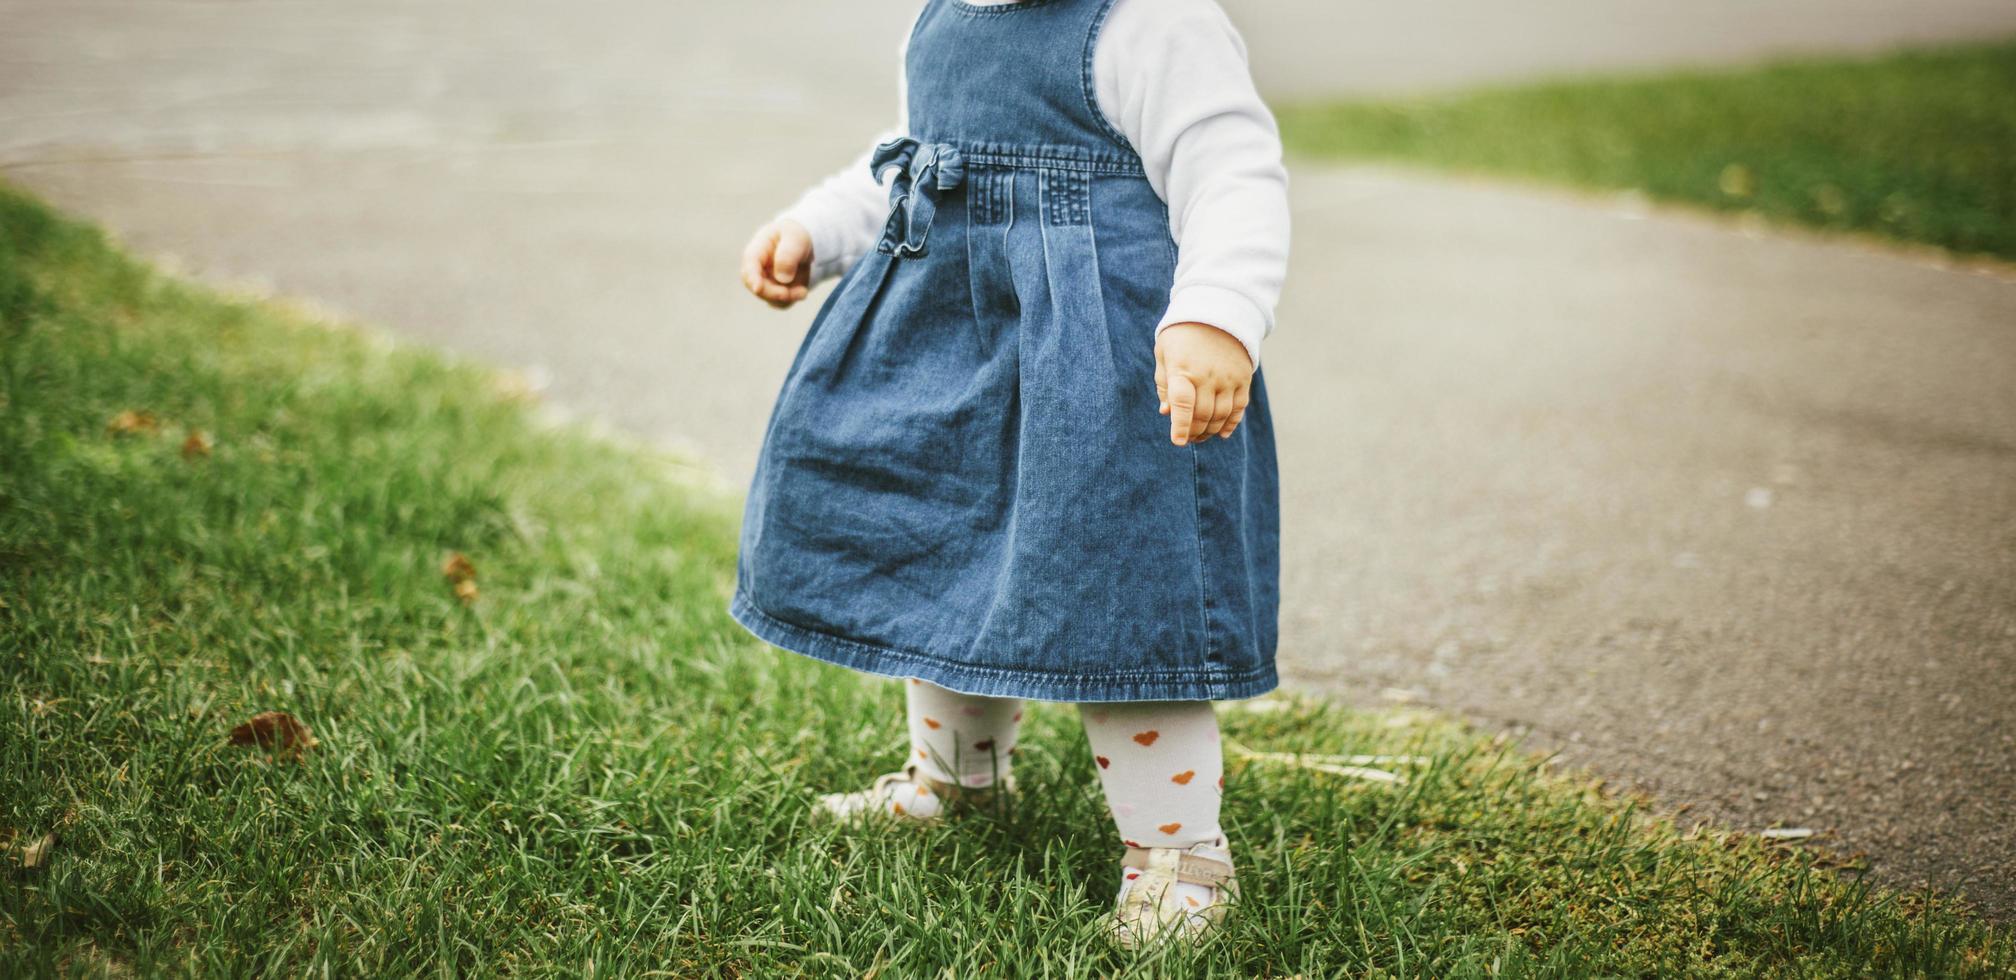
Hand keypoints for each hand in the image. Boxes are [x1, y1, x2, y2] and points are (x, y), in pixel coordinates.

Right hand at [739, 219, 813, 308]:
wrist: (804, 243)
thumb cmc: (795, 236)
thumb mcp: (795, 238)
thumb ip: (788, 255)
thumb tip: (782, 278)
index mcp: (757, 251)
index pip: (750, 265)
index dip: (752, 277)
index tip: (758, 288)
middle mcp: (757, 269)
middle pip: (757, 287)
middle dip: (774, 294)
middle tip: (794, 293)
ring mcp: (765, 282)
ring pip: (770, 298)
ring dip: (787, 298)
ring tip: (803, 291)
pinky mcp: (776, 291)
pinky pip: (781, 302)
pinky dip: (792, 299)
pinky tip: (802, 291)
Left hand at [1155, 322, 1252, 445]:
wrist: (1217, 310)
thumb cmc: (1182, 334)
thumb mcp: (1164, 353)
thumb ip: (1164, 383)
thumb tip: (1166, 412)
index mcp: (1182, 369)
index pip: (1183, 404)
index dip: (1180, 426)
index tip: (1178, 441)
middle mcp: (1207, 375)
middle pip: (1202, 414)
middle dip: (1194, 432)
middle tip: (1188, 438)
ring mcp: (1227, 377)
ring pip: (1221, 414)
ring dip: (1210, 430)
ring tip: (1201, 436)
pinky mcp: (1243, 377)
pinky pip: (1239, 407)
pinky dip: (1231, 423)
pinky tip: (1221, 433)